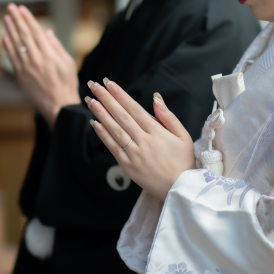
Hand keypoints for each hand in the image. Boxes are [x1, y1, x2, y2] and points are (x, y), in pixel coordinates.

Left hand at [2, 4, 79, 128]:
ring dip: (10, 29)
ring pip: (16, 44)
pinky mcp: (21, 76)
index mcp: (49, 54)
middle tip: (10, 7)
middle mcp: (36, 59)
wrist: (58, 105)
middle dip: (17, 19)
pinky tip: (5, 37)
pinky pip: (12, 58)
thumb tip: (47, 32)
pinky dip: (8, 47)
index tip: (22, 8)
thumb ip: (56, 46)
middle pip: (24, 34)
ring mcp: (27, 67)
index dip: (28, 19)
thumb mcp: (68, 63)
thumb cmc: (67, 84)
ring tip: (6, 17)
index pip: (36, 31)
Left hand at [84, 79, 194, 199]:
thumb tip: (155, 97)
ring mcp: (134, 154)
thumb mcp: (183, 136)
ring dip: (101, 114)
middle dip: (106, 99)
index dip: (120, 95)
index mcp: (157, 132)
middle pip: (121, 116)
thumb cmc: (183, 161)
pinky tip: (95, 123)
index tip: (109, 83)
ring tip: (90, 100)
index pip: (134, 108)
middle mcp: (143, 141)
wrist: (180, 189)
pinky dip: (103, 134)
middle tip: (94, 86)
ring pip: (114, 130)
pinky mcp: (127, 166)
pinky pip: (113, 147)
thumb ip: (168, 116)